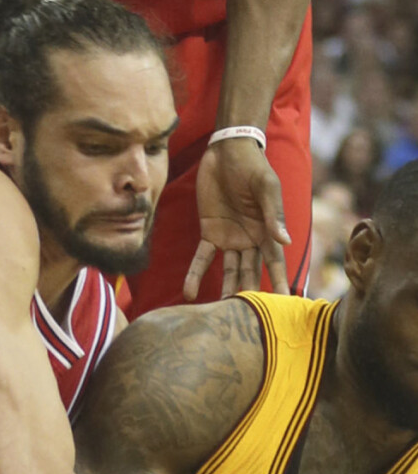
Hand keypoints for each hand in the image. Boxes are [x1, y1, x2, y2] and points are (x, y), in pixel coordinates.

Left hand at [183, 138, 290, 299]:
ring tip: (218, 315)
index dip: (277, 283)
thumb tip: (285, 242)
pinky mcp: (209, 231)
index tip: (283, 307)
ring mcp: (229, 237)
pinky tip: (189, 293)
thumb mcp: (266, 187)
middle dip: (249, 295)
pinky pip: (203, 256)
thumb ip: (272, 213)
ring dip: (224, 290)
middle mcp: (250, 239)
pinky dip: (195, 273)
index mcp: (268, 231)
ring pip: (228, 270)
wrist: (227, 150)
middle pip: (250, 272)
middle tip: (247, 323)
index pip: (274, 263)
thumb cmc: (252, 167)